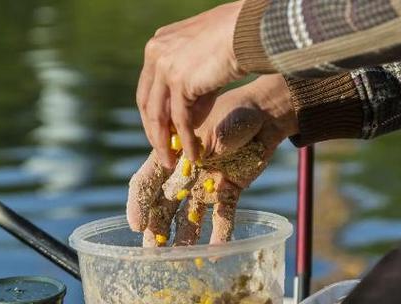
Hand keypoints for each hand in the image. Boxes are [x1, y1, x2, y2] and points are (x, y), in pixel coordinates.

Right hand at [127, 74, 297, 245]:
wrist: (265, 115)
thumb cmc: (236, 112)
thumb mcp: (218, 125)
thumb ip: (211, 144)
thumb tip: (207, 158)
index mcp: (172, 154)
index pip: (146, 181)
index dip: (138, 203)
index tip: (136, 225)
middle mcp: (185, 174)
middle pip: (163, 206)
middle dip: (155, 231)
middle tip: (151, 256)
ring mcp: (205, 185)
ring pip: (188, 217)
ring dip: (183, 239)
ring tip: (179, 261)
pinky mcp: (227, 191)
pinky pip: (222, 217)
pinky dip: (220, 235)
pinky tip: (217, 253)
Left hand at [137, 1, 245, 168]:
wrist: (248, 29)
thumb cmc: (236, 38)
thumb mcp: (205, 61)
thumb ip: (193, 87)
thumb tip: (188, 122)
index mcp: (159, 44)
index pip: (148, 87)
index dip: (153, 112)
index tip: (160, 131)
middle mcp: (156, 54)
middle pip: (147, 102)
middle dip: (154, 131)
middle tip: (162, 151)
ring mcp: (165, 66)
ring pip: (158, 115)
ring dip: (164, 142)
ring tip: (171, 162)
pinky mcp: (179, 80)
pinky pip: (180, 119)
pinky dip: (186, 140)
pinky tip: (192, 154)